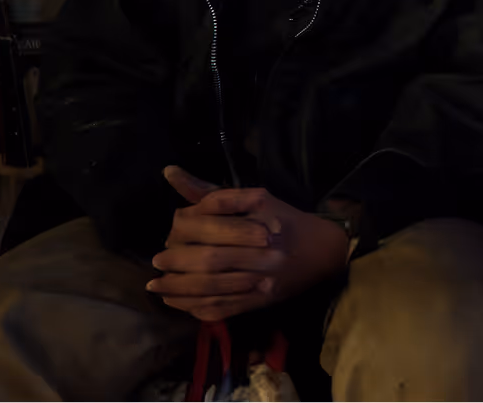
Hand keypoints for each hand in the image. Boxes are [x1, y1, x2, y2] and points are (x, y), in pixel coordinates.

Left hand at [146, 166, 349, 320]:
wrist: (325, 251)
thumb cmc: (285, 220)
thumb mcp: (254, 198)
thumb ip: (211, 192)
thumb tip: (169, 173)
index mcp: (258, 219)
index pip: (212, 224)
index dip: (185, 230)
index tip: (170, 234)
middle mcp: (261, 251)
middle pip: (210, 259)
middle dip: (178, 263)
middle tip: (157, 263)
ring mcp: (261, 280)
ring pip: (213, 288)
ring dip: (179, 289)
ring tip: (157, 287)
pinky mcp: (261, 301)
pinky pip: (224, 308)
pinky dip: (197, 308)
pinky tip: (178, 303)